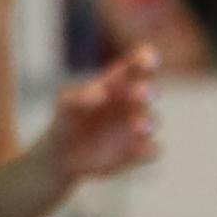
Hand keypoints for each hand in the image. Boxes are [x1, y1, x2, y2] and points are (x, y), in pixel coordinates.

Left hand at [40, 52, 160, 183]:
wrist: (65, 156)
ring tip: (137, 126)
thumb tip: (100, 93)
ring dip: (147, 122)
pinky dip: (147, 149)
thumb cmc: (68, 120)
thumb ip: (79, 96)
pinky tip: (138, 150)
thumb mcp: (66, 104)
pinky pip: (151, 149)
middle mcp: (134, 102)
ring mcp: (139, 126)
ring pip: (152, 120)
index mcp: (120, 82)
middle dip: (146, 92)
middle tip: (138, 93)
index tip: (146, 61)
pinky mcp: (139, 151)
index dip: (145, 60)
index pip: (138, 66)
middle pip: (148, 91)